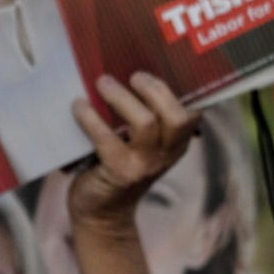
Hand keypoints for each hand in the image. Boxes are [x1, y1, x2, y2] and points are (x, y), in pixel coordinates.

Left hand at [63, 73, 199, 231]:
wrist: (101, 211)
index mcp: (178, 142)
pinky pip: (106, 139)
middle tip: (133, 75)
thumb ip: (144, 114)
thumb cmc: (117, 164)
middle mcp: (168, 154)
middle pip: (176, 116)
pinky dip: (90, 118)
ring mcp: (145, 165)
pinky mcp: (119, 173)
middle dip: (155, 89)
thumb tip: (124, 66)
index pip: (194, 112)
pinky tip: (79, 106)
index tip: (163, 63)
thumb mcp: (140, 142)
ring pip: (145, 123)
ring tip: (102, 82)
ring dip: (121, 97)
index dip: (184, 87)